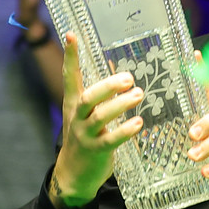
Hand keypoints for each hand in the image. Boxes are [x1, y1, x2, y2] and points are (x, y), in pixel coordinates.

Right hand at [50, 34, 144, 204]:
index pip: (70, 76)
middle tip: (129, 78)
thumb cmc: (85, 137)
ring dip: (120, 105)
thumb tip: (119, 72)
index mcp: (74, 104)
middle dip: (108, 85)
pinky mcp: (96, 151)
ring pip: (100, 116)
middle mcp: (77, 116)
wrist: (73, 174)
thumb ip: (99, 95)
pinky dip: (124, 131)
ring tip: (139, 95)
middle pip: (88, 96)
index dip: (70, 56)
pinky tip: (138, 123)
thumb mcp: (86, 114)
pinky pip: (110, 140)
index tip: (72, 34)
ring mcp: (85, 134)